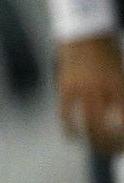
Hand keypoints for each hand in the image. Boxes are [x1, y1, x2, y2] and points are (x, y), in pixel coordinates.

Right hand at [57, 36, 123, 154]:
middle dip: (109, 144)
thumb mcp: (120, 72)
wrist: (84, 31)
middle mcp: (103, 89)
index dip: (123, 135)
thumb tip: (117, 116)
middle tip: (111, 152)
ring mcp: (83, 89)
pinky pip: (66, 114)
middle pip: (106, 127)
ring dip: (92, 140)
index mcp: (120, 85)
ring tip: (95, 148)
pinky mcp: (65, 87)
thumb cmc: (105, 51)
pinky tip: (72, 138)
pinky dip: (69, 128)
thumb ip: (118, 94)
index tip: (123, 145)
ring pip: (88, 124)